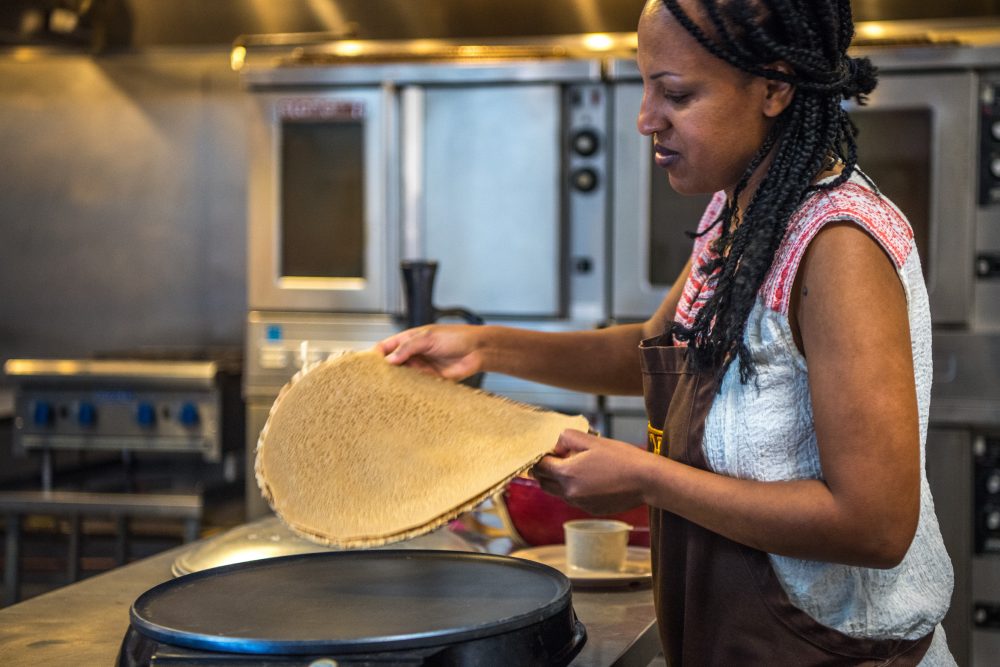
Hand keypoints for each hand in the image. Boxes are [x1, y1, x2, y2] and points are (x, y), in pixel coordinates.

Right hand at [376, 324, 485, 380]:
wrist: (478, 351)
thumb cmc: (456, 337)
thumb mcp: (428, 338)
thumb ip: (408, 348)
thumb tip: (389, 359)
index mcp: (409, 340)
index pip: (386, 347)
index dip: (375, 355)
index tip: (366, 365)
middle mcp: (413, 355)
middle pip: (392, 364)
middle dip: (383, 372)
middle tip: (373, 381)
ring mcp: (421, 368)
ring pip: (402, 377)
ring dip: (396, 383)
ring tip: (386, 390)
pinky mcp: (430, 381)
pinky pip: (416, 387)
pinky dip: (410, 390)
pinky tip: (404, 394)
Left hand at [531, 430, 650, 514]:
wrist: (646, 481)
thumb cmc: (621, 458)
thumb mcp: (592, 440)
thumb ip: (567, 438)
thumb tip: (555, 446)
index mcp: (567, 474)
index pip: (539, 467)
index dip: (540, 457)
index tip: (546, 451)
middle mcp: (569, 492)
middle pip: (543, 483)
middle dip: (544, 471)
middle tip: (555, 458)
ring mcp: (580, 504)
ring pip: (557, 492)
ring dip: (558, 481)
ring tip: (574, 467)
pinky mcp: (591, 510)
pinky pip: (573, 499)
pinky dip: (574, 489)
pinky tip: (590, 478)